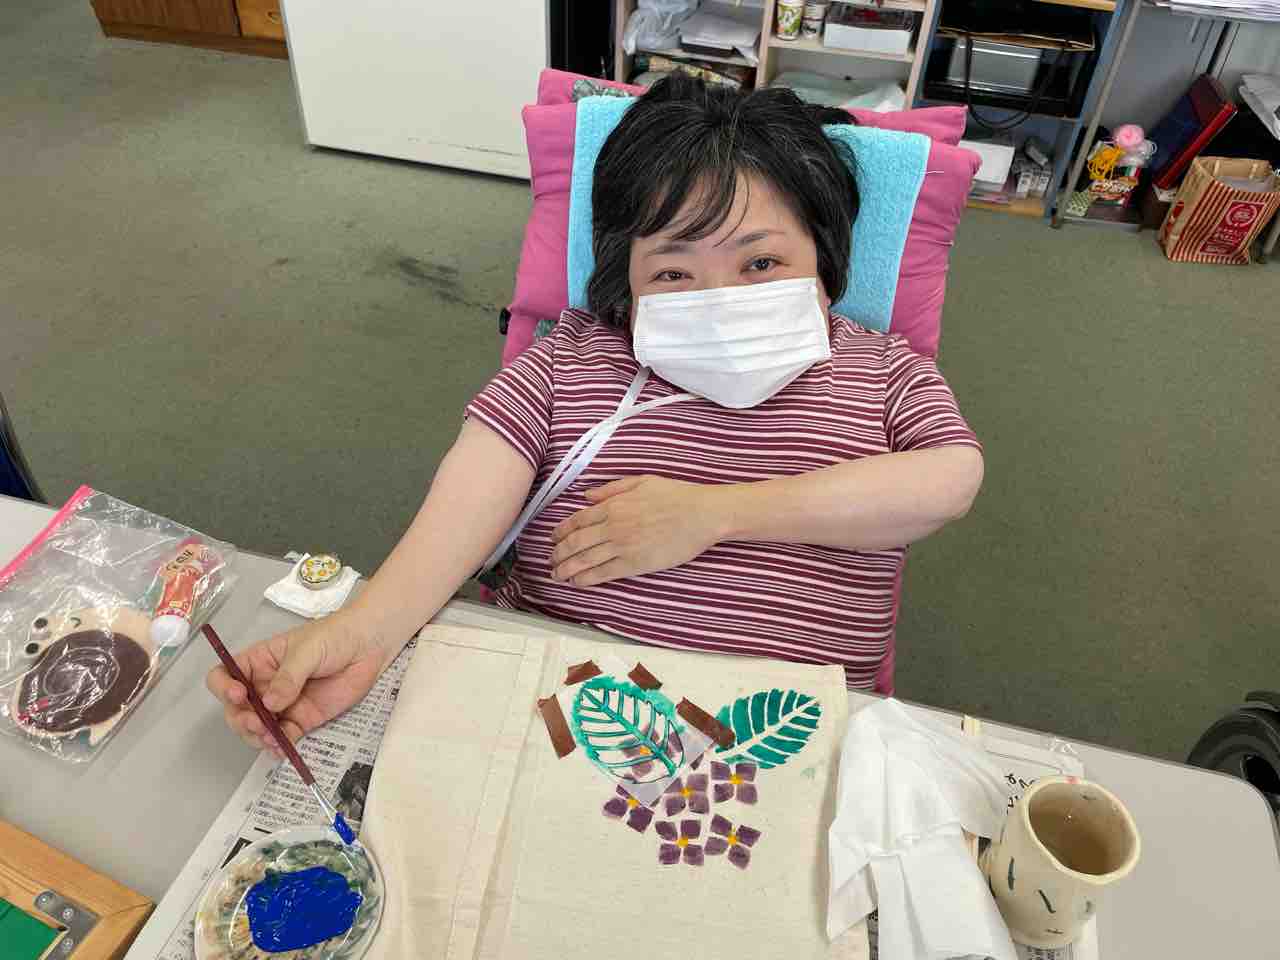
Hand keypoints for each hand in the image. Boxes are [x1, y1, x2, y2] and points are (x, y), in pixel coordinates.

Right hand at [205, 613, 389, 756]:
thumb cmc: (334, 636)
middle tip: (258, 724)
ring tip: (272, 738)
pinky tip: (283, 749)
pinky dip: (280, 746)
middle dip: (241, 720)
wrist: (368, 645)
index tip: (238, 694)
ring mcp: (283, 705)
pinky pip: (284, 737)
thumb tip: (270, 703)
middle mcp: (264, 686)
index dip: (223, 687)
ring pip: (256, 728)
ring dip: (258, 737)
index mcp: (258, 662)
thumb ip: (288, 676)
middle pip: (236, 709)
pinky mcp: (302, 719)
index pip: (224, 675)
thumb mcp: (307, 649)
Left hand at [550, 475, 723, 585]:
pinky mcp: (635, 564)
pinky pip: (603, 573)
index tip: (553, 539)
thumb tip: (586, 496)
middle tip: (551, 561)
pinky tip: (577, 582)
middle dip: (558, 554)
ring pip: (585, 560)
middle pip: (575, 543)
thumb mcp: (641, 481)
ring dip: (566, 569)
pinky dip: (586, 579)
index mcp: (613, 505)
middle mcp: (613, 526)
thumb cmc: (676, 495)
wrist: (702, 514)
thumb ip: (611, 489)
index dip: (561, 532)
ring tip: (557, 575)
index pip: (577, 521)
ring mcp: (623, 546)